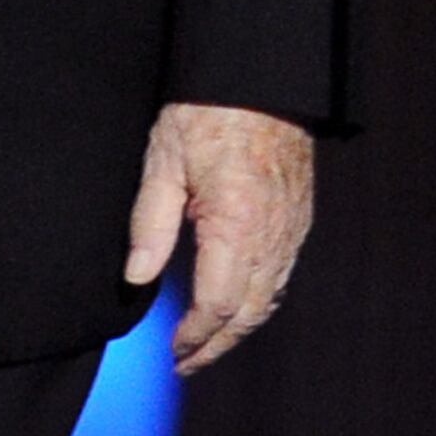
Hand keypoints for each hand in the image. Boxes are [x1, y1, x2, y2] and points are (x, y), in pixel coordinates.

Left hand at [123, 101, 315, 375]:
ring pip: (270, 297)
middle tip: (187, 363)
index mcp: (236, 225)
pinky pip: (283, 273)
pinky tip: (239, 301)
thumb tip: (136, 278)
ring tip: (208, 341)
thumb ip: (150, 224)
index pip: (217, 305)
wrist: (262, 72)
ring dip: (239, 326)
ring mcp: (292, 227)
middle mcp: (272, 235)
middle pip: (249, 313)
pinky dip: (260, 299)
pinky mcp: (300, 216)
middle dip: (218, 344)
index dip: (195, 337)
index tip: (172, 352)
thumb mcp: (163, 160)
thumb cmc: (208, 110)